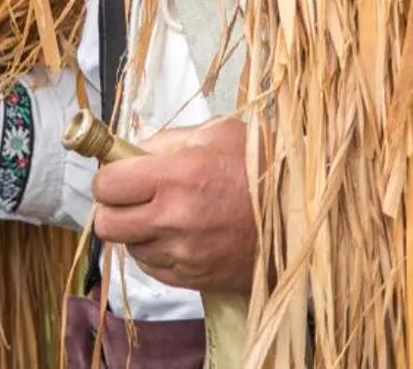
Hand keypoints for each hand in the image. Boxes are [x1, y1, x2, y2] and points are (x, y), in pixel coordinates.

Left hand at [90, 117, 255, 293]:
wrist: (306, 212)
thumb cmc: (265, 165)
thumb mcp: (217, 132)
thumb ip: (167, 140)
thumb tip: (129, 152)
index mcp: (176, 177)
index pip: (106, 186)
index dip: (109, 178)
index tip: (120, 173)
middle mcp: (174, 220)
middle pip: (107, 225)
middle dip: (114, 209)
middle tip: (133, 197)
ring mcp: (185, 254)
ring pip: (130, 248)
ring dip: (139, 232)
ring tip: (167, 214)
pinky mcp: (196, 279)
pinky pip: (155, 269)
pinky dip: (159, 253)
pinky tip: (181, 235)